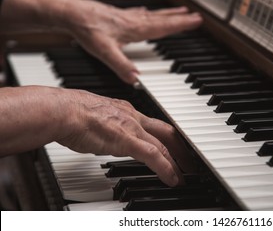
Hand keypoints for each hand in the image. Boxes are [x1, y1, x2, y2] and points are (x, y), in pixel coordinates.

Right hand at [58, 88, 195, 186]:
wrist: (63, 111)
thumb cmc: (72, 113)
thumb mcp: (97, 117)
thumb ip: (107, 125)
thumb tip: (105, 133)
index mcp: (127, 111)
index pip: (155, 125)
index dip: (169, 136)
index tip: (174, 146)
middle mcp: (134, 117)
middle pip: (168, 132)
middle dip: (182, 147)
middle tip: (190, 160)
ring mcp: (132, 128)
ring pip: (165, 145)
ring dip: (178, 161)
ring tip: (185, 174)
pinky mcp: (127, 140)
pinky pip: (154, 156)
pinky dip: (166, 168)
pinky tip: (173, 179)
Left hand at [63, 0, 202, 83]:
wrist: (71, 14)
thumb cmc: (87, 29)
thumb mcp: (104, 51)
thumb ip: (121, 65)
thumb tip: (135, 79)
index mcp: (135, 29)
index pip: (164, 27)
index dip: (181, 25)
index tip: (196, 21)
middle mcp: (134, 21)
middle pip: (162, 19)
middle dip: (180, 18)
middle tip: (195, 16)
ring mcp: (127, 17)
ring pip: (153, 15)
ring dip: (168, 14)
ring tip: (180, 11)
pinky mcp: (119, 16)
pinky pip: (140, 13)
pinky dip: (149, 13)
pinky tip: (147, 11)